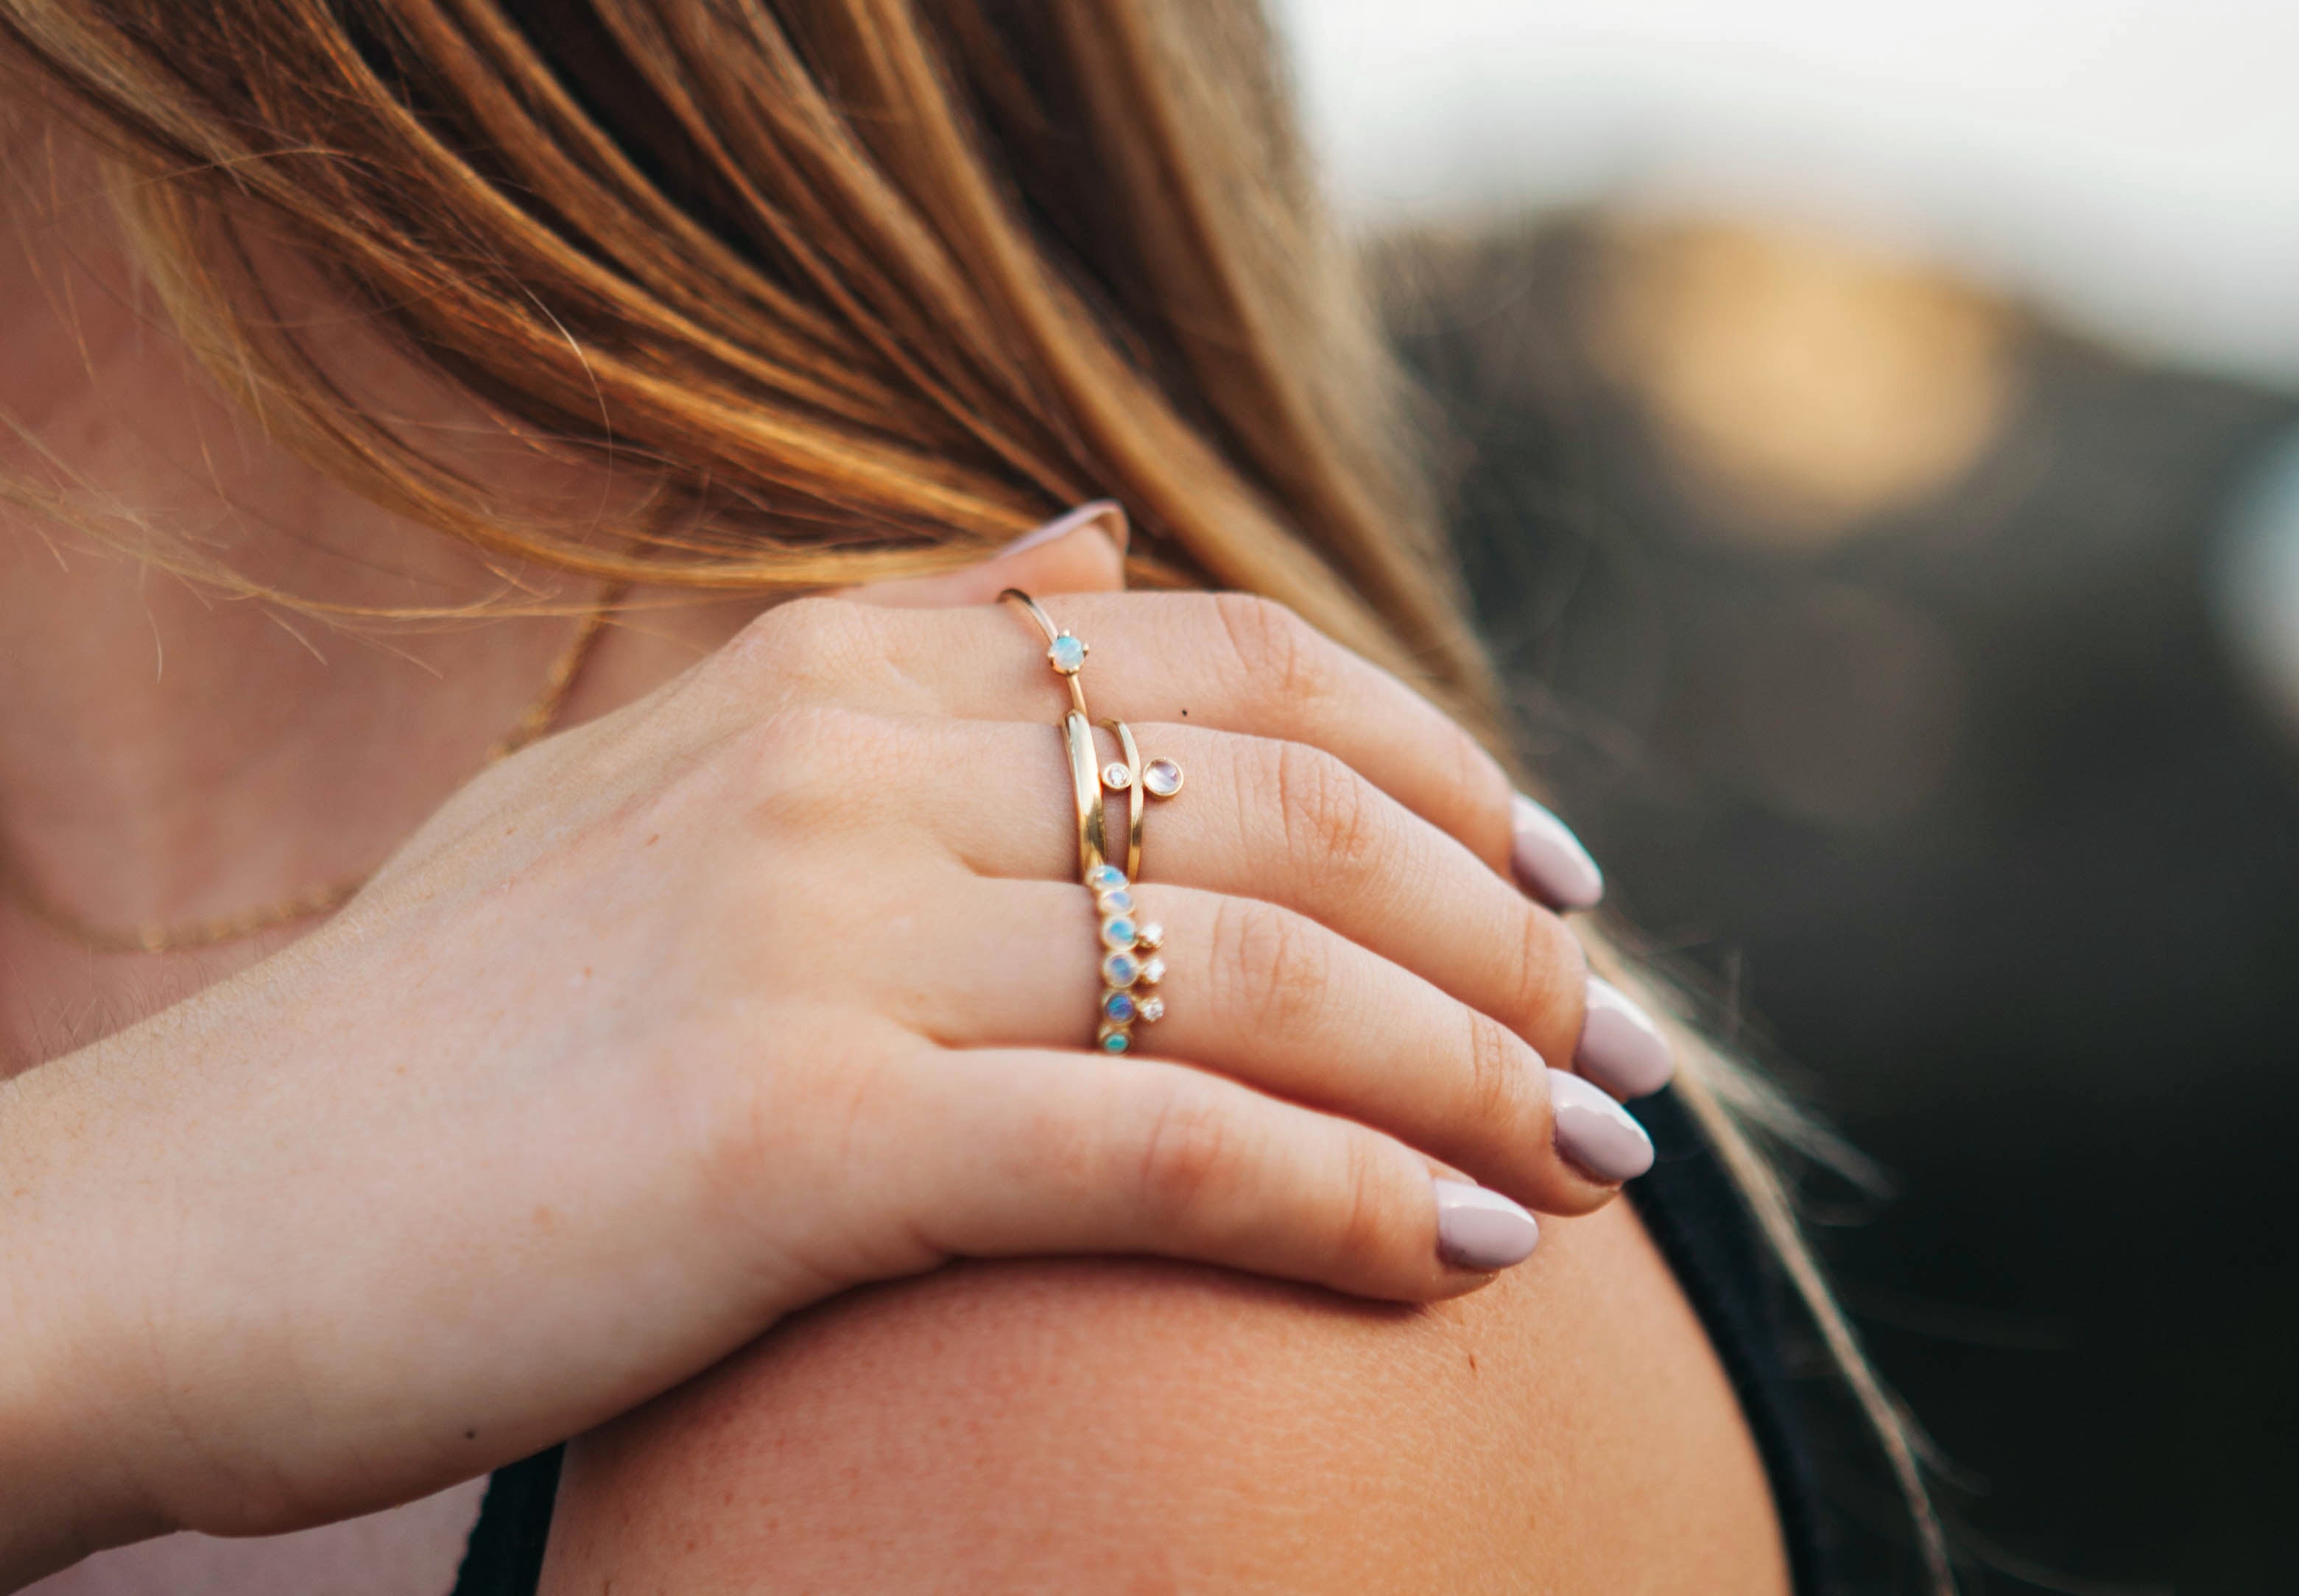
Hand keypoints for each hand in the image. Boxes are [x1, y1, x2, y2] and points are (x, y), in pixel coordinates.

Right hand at [0, 510, 1658, 1583]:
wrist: (152, 1228)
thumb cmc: (422, 1045)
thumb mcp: (645, 784)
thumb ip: (885, 651)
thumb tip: (1087, 537)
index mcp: (823, 672)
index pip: (1222, 667)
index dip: (1433, 762)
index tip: (1559, 882)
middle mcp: (839, 764)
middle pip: (1283, 812)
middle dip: (1500, 935)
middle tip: (1631, 1045)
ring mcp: (814, 936)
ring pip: (1256, 971)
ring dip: (1473, 1072)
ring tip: (1598, 1166)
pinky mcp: (787, 1133)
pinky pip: (1156, 1141)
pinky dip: (1350, 1196)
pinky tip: (1471, 1259)